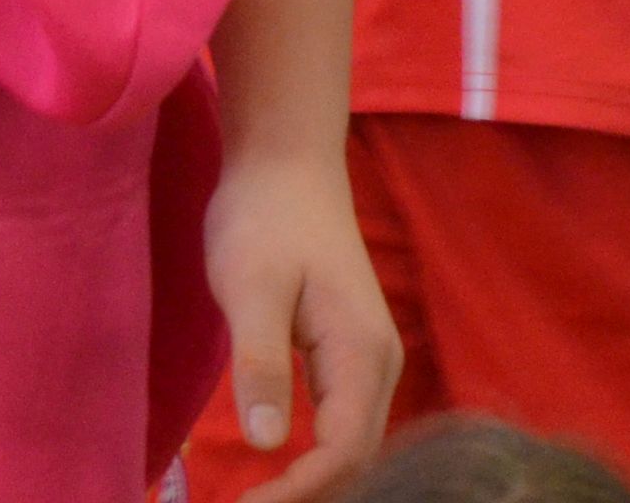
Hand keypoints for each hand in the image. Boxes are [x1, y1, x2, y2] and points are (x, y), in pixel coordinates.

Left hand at [200, 142, 401, 502]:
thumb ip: (261, 363)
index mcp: (362, 351)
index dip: (298, 492)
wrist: (286, 161)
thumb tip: (267, 443)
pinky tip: (280, 474)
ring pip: (353, 446)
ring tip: (259, 502)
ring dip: (313, 483)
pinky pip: (342, 425)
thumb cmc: (265, 216)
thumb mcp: (250, 287)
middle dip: (308, 496)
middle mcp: (379, 363)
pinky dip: (315, 459)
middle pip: (357, 459)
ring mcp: (368, 359)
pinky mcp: (348, 354)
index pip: (344, 451)